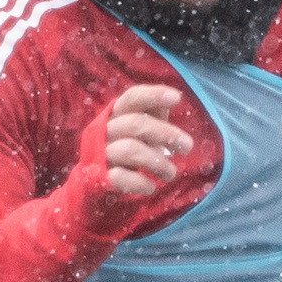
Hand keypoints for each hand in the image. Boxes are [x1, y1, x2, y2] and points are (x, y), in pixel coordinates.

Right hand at [92, 83, 192, 200]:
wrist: (94, 179)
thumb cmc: (127, 146)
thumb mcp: (141, 128)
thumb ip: (154, 114)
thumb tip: (173, 98)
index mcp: (116, 114)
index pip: (132, 98)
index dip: (153, 95)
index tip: (176, 97)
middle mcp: (105, 130)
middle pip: (135, 124)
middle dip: (166, 134)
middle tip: (188, 146)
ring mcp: (100, 153)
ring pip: (129, 150)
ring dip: (157, 162)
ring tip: (170, 173)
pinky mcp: (99, 177)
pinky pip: (119, 177)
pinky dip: (139, 182)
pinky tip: (150, 187)